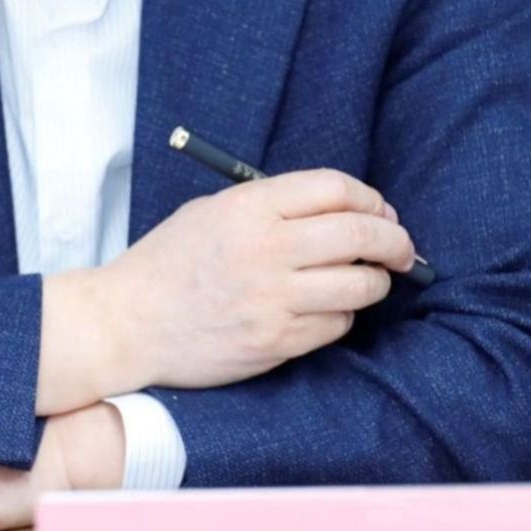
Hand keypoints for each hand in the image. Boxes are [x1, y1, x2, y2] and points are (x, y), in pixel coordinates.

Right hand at [80, 169, 414, 396]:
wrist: (127, 322)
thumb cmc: (168, 263)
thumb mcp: (211, 211)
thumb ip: (269, 206)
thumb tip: (338, 211)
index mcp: (249, 206)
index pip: (335, 189)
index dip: (371, 198)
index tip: (381, 211)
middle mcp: (266, 248)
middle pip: (359, 232)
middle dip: (394, 239)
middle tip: (402, 248)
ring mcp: (273, 298)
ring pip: (360, 284)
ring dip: (375, 281)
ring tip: (368, 280)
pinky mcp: (276, 341)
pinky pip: (337, 325)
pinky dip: (342, 316)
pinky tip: (326, 310)